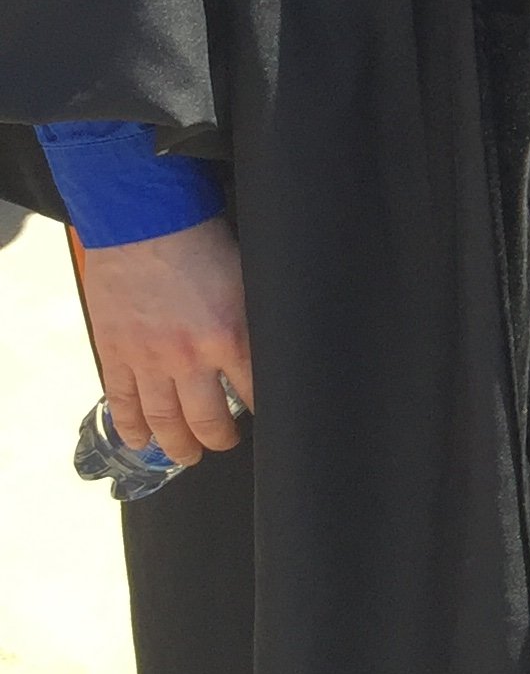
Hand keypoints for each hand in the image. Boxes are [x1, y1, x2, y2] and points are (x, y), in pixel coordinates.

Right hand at [75, 216, 252, 466]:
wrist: (142, 219)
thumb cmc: (199, 239)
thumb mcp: (246, 279)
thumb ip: (253, 318)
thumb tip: (271, 342)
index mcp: (229, 337)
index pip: (256, 393)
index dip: (264, 413)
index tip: (268, 420)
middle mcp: (188, 358)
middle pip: (207, 421)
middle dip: (219, 439)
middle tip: (223, 443)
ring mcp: (148, 360)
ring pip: (163, 421)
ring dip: (177, 445)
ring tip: (187, 455)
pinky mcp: (115, 353)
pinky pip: (122, 403)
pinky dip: (131, 427)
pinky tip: (141, 440)